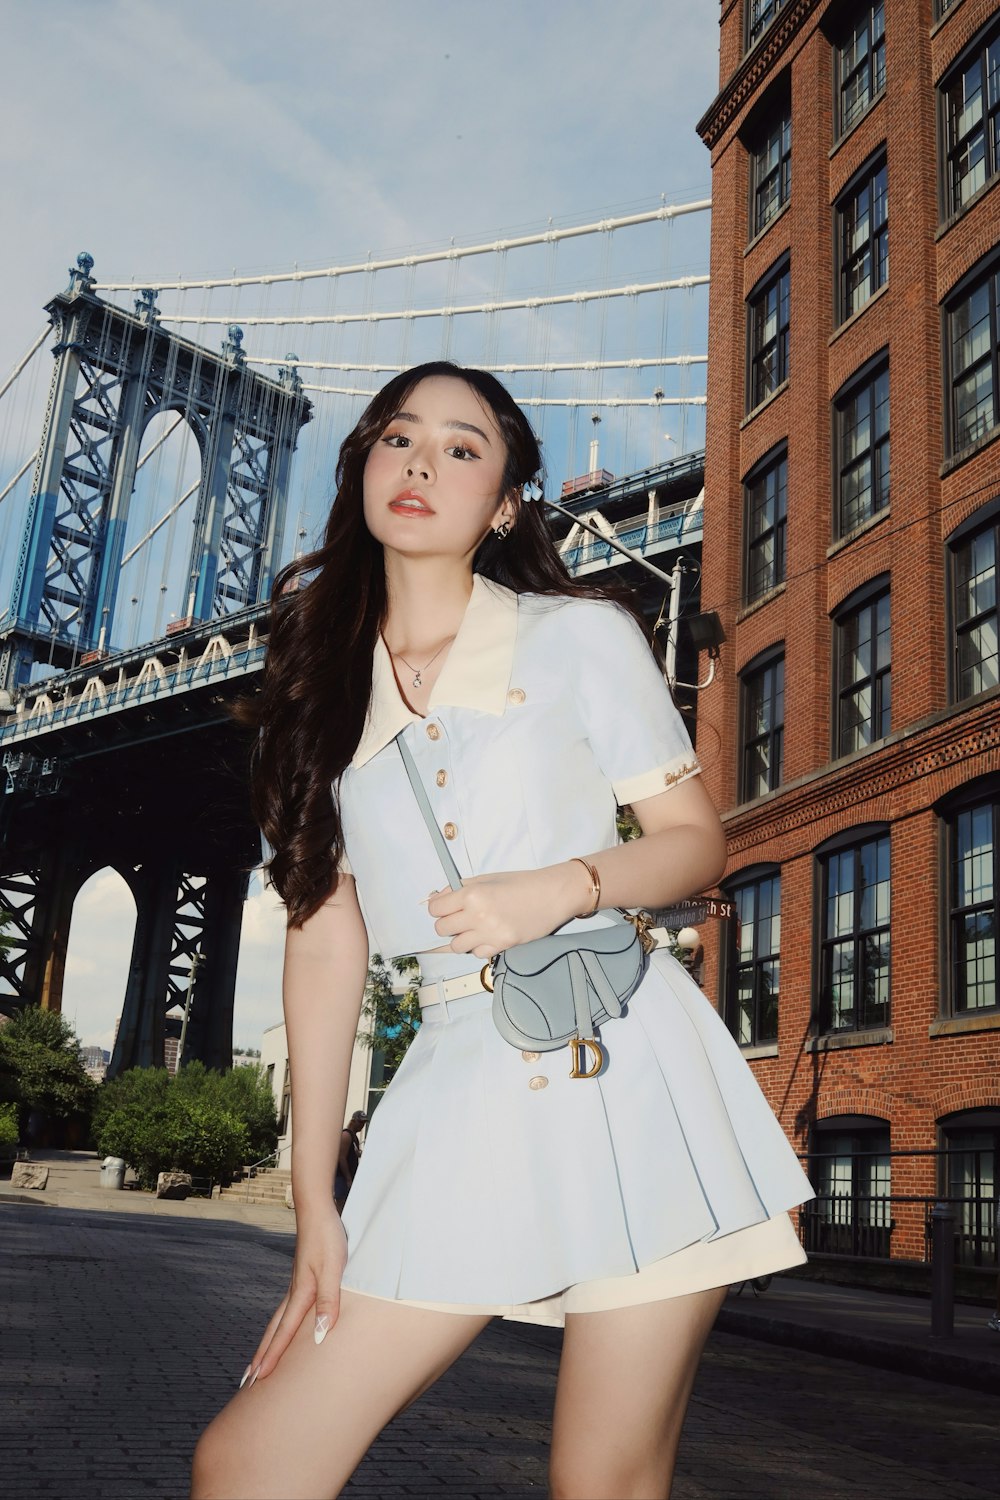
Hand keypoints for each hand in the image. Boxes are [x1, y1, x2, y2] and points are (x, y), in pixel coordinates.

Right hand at [240, 1210, 346, 1387]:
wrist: (317, 1210)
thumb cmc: (327, 1237)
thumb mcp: (333, 1268)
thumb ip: (328, 1300)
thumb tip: (318, 1335)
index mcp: (301, 1293)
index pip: (283, 1332)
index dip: (272, 1356)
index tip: (257, 1380)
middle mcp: (295, 1292)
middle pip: (274, 1331)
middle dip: (261, 1356)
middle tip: (247, 1382)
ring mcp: (297, 1285)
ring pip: (278, 1321)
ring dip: (268, 1343)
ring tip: (259, 1361)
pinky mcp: (303, 1278)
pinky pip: (288, 1311)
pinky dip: (281, 1327)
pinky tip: (285, 1328)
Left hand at [427, 863, 588, 957]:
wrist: (552, 895)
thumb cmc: (522, 883)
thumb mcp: (487, 878)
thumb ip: (460, 888)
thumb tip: (437, 898)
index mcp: (472, 894)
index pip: (435, 909)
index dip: (437, 908)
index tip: (443, 908)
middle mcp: (477, 915)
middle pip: (441, 929)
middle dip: (446, 924)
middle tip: (458, 919)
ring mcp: (489, 933)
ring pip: (456, 946)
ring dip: (460, 938)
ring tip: (471, 929)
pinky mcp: (501, 946)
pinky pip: (476, 953)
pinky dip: (478, 947)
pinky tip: (487, 936)